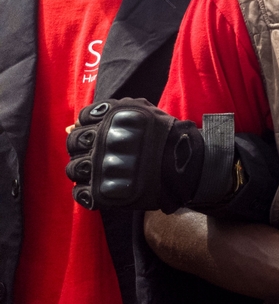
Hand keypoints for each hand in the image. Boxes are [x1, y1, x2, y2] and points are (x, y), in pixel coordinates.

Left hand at [65, 98, 206, 212]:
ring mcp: (100, 167)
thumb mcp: (140, 111)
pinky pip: (79, 192)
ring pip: (73, 168)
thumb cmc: (163, 136)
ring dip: (84, 170)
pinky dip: (86, 191)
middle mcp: (102, 140)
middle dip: (84, 148)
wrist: (183, 166)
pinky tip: (100, 188)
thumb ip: (105, 114)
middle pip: (74, 143)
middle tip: (102, 154)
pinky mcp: (102, 192)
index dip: (91, 126)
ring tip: (103, 172)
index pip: (83, 118)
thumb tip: (69, 127)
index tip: (104, 134)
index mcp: (112, 116)